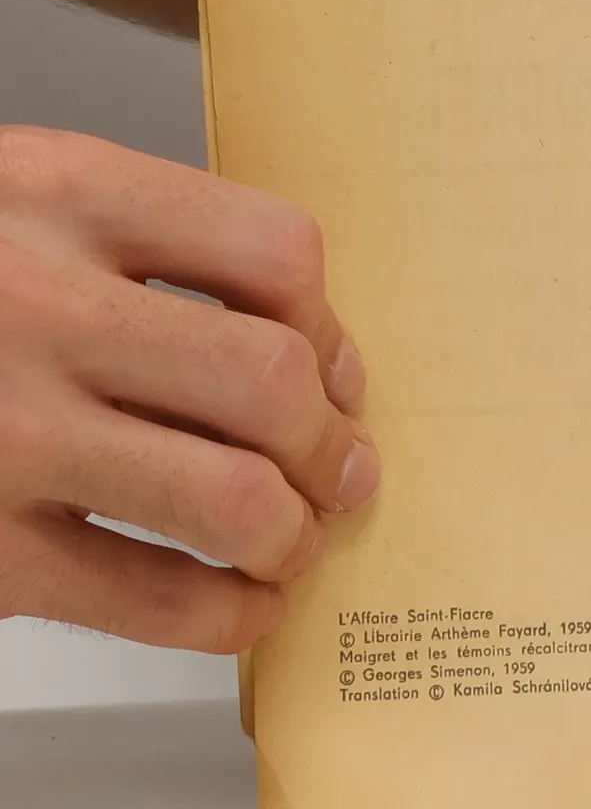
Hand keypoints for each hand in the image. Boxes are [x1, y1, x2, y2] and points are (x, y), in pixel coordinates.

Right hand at [0, 128, 377, 651]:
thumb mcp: (16, 204)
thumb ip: (145, 248)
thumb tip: (318, 361)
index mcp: (55, 193)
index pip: (273, 252)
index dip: (330, 327)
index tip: (335, 371)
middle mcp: (31, 305)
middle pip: (270, 382)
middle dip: (328, 444)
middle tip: (338, 472)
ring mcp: (0, 434)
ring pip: (233, 500)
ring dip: (291, 534)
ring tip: (289, 540)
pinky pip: (153, 601)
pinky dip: (229, 615)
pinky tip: (239, 603)